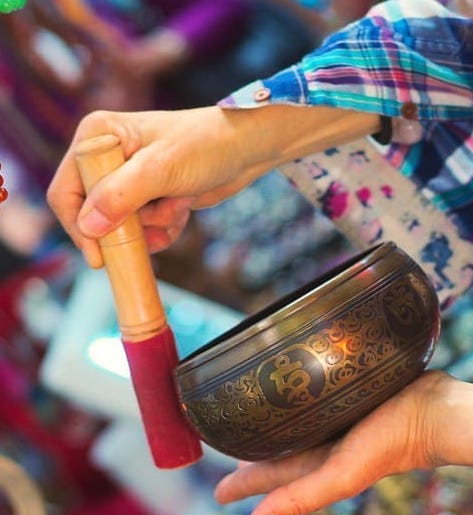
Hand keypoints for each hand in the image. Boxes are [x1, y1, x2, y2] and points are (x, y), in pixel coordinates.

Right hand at [47, 107, 271, 267]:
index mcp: (97, 137)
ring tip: (178, 203)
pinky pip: (144, 230)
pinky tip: (182, 211)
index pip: (66, 192)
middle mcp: (107, 157)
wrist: (245, 150)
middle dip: (129, 226)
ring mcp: (127, 179)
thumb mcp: (161, 168)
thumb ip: (121, 195)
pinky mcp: (147, 197)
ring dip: (153, 226)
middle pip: (93, 215)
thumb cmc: (205, 146)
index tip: (99, 258)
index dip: (78, 227)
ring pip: (122, 227)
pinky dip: (164, 229)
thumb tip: (87, 226)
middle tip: (160, 215)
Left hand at [214, 370, 472, 514]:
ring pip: (290, 424)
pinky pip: (311, 401)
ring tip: (247, 420)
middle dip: (251, 453)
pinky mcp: (343, 396)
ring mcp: (332, 419)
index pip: (268, 476)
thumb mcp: (341, 475)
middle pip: (276, 451)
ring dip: (270, 426)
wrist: (432, 408)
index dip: (242, 484)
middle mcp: (320, 443)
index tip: (218, 491)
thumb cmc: (391, 444)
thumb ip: (298, 497)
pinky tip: (290, 391)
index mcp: (316, 464)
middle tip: (225, 447)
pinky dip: (295, 401)